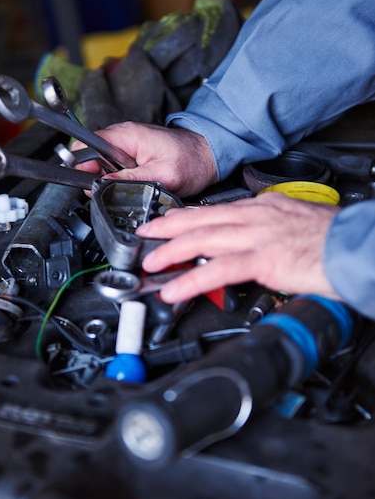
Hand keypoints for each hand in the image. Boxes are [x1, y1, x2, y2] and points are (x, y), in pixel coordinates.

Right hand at [71, 121, 216, 196]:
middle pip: (91, 156)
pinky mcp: (133, 154)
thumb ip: (132, 180)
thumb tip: (104, 186)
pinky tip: (133, 183)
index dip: (82, 165)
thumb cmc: (192, 160)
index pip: (87, 145)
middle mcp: (124, 137)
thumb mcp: (163, 175)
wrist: (209, 155)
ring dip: (110, 179)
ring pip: (103, 164)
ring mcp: (128, 145)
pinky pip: (116, 167)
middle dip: (96, 176)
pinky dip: (120, 178)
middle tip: (112, 189)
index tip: (87, 181)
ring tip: (129, 186)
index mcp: (127, 136)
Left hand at [136, 192, 340, 302]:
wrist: (354, 246)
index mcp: (261, 208)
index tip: (165, 222)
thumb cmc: (328, 239)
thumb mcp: (290, 225)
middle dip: (167, 229)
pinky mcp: (263, 260)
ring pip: (202, 240)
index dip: (184, 217)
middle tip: (145, 237)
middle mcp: (255, 217)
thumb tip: (246, 243)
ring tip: (151, 263)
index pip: (214, 211)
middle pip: (200, 220)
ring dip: (170, 253)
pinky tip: (174, 289)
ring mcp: (257, 237)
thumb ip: (264, 231)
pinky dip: (191, 280)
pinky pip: (218, 270)